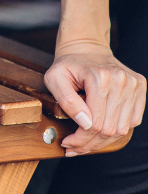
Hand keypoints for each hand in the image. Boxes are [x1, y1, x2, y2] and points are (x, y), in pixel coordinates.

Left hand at [45, 40, 145, 155]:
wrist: (85, 46)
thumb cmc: (68, 64)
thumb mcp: (54, 78)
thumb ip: (67, 101)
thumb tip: (85, 123)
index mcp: (99, 77)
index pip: (94, 123)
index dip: (80, 140)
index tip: (68, 144)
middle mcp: (120, 80)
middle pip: (109, 129)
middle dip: (90, 144)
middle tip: (75, 147)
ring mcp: (133, 84)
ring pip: (123, 130)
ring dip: (103, 141)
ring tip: (87, 141)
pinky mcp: (140, 87)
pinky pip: (133, 121)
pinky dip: (117, 130)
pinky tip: (101, 128)